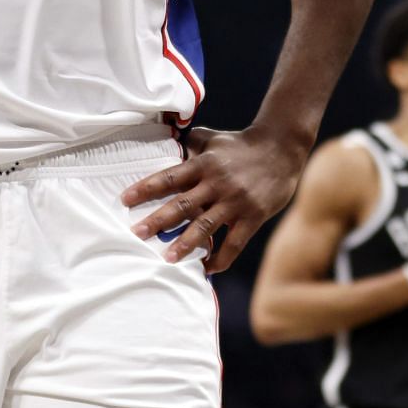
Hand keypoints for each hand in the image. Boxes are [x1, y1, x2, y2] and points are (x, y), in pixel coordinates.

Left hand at [123, 124, 306, 272]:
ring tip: (168, 259)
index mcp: (205, 163)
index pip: (170, 176)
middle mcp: (217, 183)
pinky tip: (207, 268)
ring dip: (185, 244)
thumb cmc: (241, 144)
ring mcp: (236, 201)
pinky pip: (234, 243)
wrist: (282, 148)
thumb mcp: (213, 138)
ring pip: (206, 226)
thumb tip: (165, 147)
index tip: (125, 200)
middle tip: (136, 233)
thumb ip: (190, 145)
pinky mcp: (253, 216)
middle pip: (182, 204)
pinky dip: (220, 258)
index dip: (146, 187)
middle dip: (157, 220)